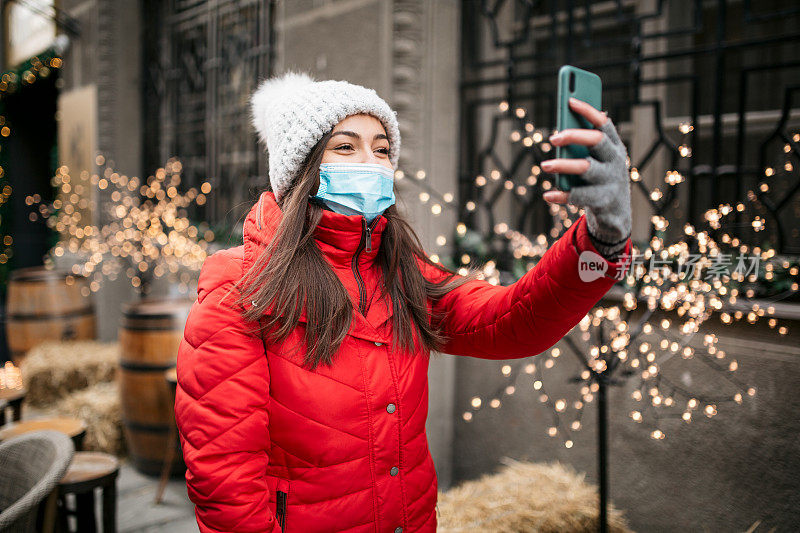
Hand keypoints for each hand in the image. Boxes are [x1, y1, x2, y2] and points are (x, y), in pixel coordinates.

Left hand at [540, 97, 631, 255]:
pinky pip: (578, 196)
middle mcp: (615, 161)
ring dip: (563, 165)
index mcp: (614, 146)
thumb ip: (586, 142)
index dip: (588, 111)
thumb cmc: (600, 178)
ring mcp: (610, 181)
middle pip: (596, 141)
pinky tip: (548, 195)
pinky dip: (561, 195)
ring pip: (586, 168)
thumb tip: (568, 117)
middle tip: (553, 138)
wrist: (615, 213)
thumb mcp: (598, 160)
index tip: (570, 100)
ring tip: (545, 165)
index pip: (603, 123)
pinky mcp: (602, 200)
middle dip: (574, 135)